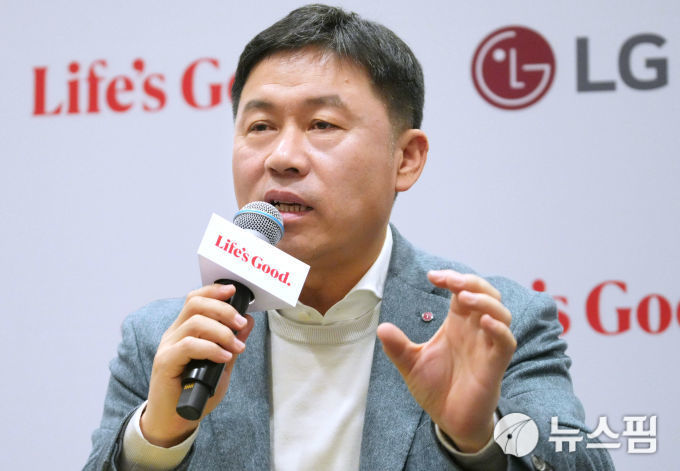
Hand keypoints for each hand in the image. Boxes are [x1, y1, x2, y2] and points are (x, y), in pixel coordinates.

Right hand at [140, 283, 254, 446]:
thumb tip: (248, 322)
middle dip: (223, 310)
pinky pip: (188, 346)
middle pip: (195, 305)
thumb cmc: (197, 391)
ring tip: (236, 347)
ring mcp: (167, 347)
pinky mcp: (165, 362)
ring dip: (221, 332)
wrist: (176, 420)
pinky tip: (224, 357)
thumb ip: (232, 343)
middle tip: (241, 324)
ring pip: (194, 323)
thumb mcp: (222, 364)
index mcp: (184, 330)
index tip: (233, 291)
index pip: (195, 299)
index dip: (213, 291)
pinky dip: (211, 348)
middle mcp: (174, 334)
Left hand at [377, 270, 515, 451]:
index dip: (451, 278)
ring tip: (464, 297)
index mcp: (457, 324)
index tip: (432, 276)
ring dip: (485, 301)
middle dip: (471, 282)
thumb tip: (381, 327)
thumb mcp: (411, 364)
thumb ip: (397, 346)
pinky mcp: (495, 365)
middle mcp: (475, 330)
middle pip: (486, 294)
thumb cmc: (436, 388)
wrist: (449, 420)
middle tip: (450, 281)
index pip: (461, 290)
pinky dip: (499, 329)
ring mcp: (487, 345)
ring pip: (501, 312)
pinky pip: (506, 342)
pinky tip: (484, 322)